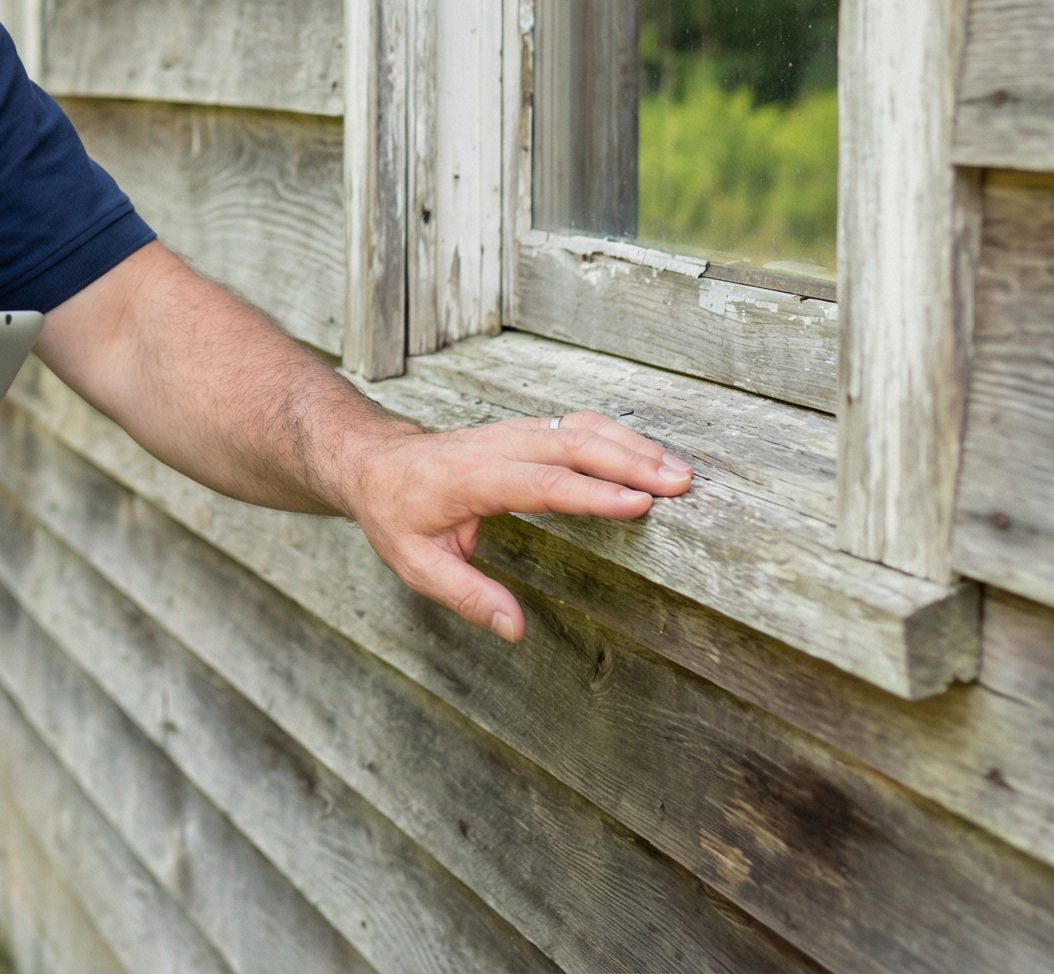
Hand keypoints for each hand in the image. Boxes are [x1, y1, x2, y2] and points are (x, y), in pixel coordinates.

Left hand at [339, 411, 691, 642]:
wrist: (373, 462)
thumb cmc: (394, 513)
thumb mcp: (414, 564)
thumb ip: (465, 595)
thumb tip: (513, 627)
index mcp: (471, 478)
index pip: (541, 483)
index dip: (592, 493)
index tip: (640, 503)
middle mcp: (495, 446)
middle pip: (571, 444)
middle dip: (629, 461)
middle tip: (680, 484)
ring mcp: (510, 433)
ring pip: (578, 427)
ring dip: (630, 444)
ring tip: (679, 471)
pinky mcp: (522, 431)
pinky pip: (574, 425)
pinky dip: (616, 437)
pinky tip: (648, 454)